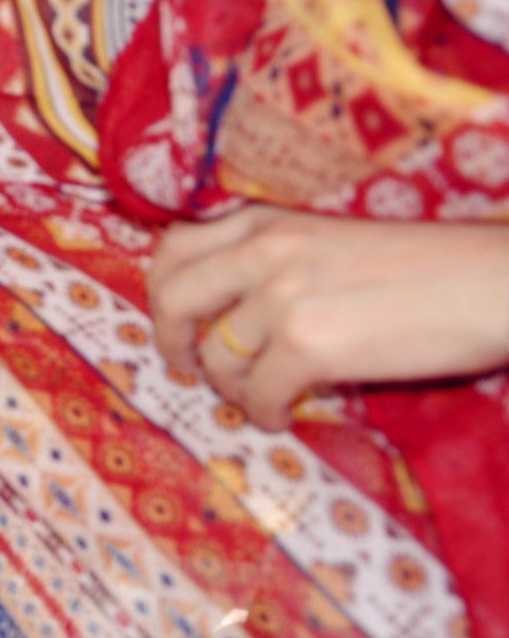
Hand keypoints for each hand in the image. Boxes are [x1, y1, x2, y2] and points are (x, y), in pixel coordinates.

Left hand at [148, 205, 508, 429]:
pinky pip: (258, 393)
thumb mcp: (331, 239)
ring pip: (215, 358)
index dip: (162, 291)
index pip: (174, 249)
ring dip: (229, 387)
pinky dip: (265, 413)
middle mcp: (264, 251)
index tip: (176, 320)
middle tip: (188, 368)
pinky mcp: (309, 345)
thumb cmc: (429, 265)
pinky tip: (282, 416)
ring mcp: (282, 298)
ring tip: (256, 397)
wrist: (497, 281)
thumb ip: (275, 259)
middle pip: (172, 300)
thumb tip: (226, 308)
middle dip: (170, 341)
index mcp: (268, 221)